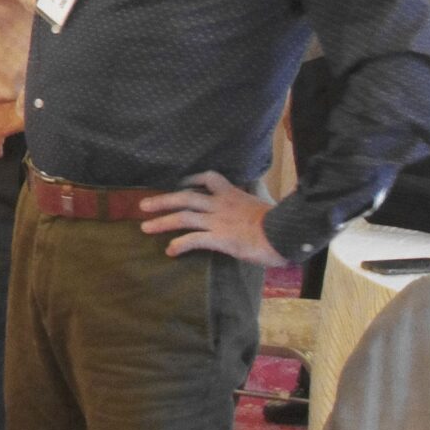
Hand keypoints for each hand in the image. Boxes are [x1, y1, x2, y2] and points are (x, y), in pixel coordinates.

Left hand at [140, 171, 280, 264]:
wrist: (287, 234)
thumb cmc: (282, 222)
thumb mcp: (266, 203)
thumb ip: (256, 199)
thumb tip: (259, 197)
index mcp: (233, 194)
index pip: (209, 178)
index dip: (192, 179)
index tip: (181, 182)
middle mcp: (221, 205)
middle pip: (185, 196)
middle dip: (163, 200)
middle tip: (143, 205)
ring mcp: (218, 221)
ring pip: (183, 217)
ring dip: (162, 221)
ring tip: (145, 227)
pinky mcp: (220, 238)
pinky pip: (193, 239)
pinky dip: (179, 244)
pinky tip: (170, 250)